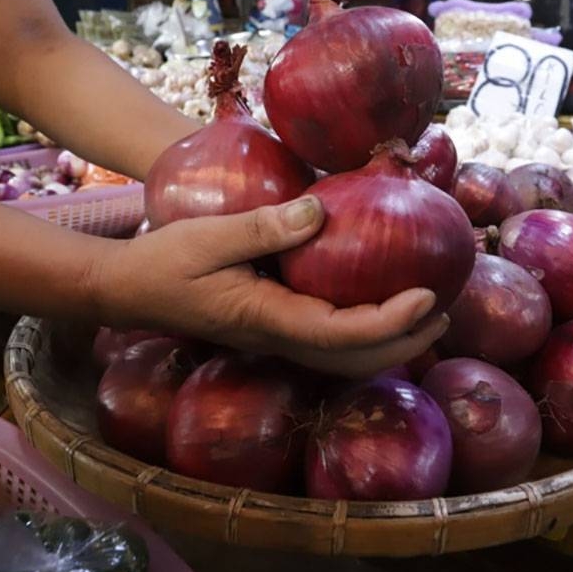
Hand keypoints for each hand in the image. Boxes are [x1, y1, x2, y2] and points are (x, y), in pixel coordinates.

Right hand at [92, 196, 448, 376]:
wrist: (126, 289)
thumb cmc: (164, 261)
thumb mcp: (209, 237)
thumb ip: (264, 227)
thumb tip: (320, 213)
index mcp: (266, 319)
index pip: (341, 333)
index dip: (390, 320)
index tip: (428, 295)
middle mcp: (276, 338)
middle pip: (353, 359)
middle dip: (404, 342)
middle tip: (445, 313)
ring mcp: (274, 338)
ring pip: (342, 358)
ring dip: (389, 343)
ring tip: (427, 316)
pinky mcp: (271, 328)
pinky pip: (327, 341)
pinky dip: (362, 333)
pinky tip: (377, 304)